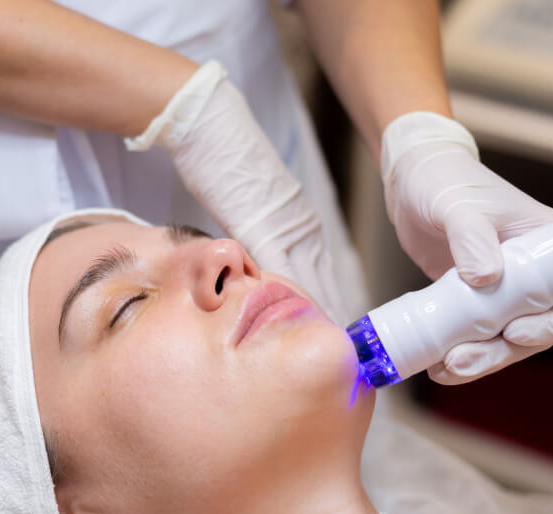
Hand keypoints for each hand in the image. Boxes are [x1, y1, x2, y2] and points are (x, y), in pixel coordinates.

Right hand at [125, 62, 348, 322]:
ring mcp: (285, 227)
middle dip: (330, 317)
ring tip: (327, 347)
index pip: (320, 275)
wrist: (211, 124)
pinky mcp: (262, 227)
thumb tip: (253, 269)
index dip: (327, 306)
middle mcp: (301, 227)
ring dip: (318, 314)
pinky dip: (292, 298)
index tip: (333, 334)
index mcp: (300, 223)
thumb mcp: (248, 206)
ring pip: (309, 282)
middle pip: (323, 283)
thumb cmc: (222, 158)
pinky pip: (281, 271)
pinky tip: (297, 322)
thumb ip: (257, 237)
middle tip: (341, 351)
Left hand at [381, 112, 552, 382]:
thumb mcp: (459, 206)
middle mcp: (536, 272)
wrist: (413, 183)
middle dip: (506, 352)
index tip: (516, 331)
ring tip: (446, 369)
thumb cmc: (446, 181)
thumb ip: (472, 237)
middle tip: (463, 359)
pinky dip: (462, 355)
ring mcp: (507, 291)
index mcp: (550, 245)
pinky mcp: (477, 303)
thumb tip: (486, 278)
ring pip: (509, 341)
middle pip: (542, 329)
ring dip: (482, 360)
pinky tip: (438, 367)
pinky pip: (480, 338)